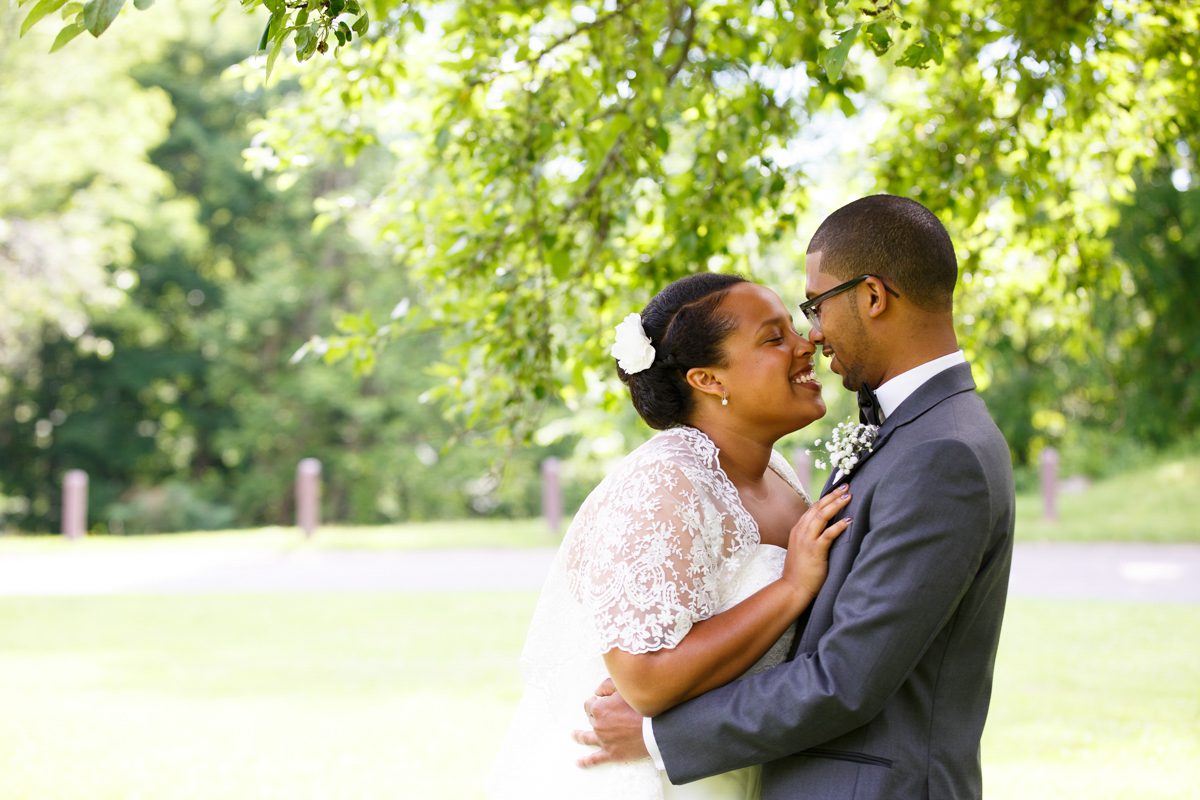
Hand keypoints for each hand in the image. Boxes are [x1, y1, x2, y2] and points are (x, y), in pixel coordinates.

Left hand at [572, 678, 649, 766]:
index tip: (603, 700)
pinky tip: (578, 762)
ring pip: (587, 737)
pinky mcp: (612, 753)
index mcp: (599, 708)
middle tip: (607, 712)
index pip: (590, 703)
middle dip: (595, 715)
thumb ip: (606, 685)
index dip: (597, 701)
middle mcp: (598, 724)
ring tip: (574, 735)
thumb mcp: (624, 687)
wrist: (656, 729)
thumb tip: (596, 691)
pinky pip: (595, 759)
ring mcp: (603, 740)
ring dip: (579, 736)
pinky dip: (585, 761)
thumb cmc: (642, 707)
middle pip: (591, 718)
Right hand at [782, 484, 851, 598]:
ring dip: (835, 505)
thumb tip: (826, 530)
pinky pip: (827, 534)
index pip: (813, 508)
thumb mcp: (803, 549)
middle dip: (832, 495)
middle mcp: (801, 531)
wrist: (793, 588)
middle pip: (818, 507)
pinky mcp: (814, 550)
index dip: (825, 498)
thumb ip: (811, 537)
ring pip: (821, 516)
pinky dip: (838, 526)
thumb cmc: (800, 571)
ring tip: (848, 496)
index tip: (837, 489)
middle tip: (846, 486)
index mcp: (798, 529)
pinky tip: (849, 521)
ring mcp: (806, 540)